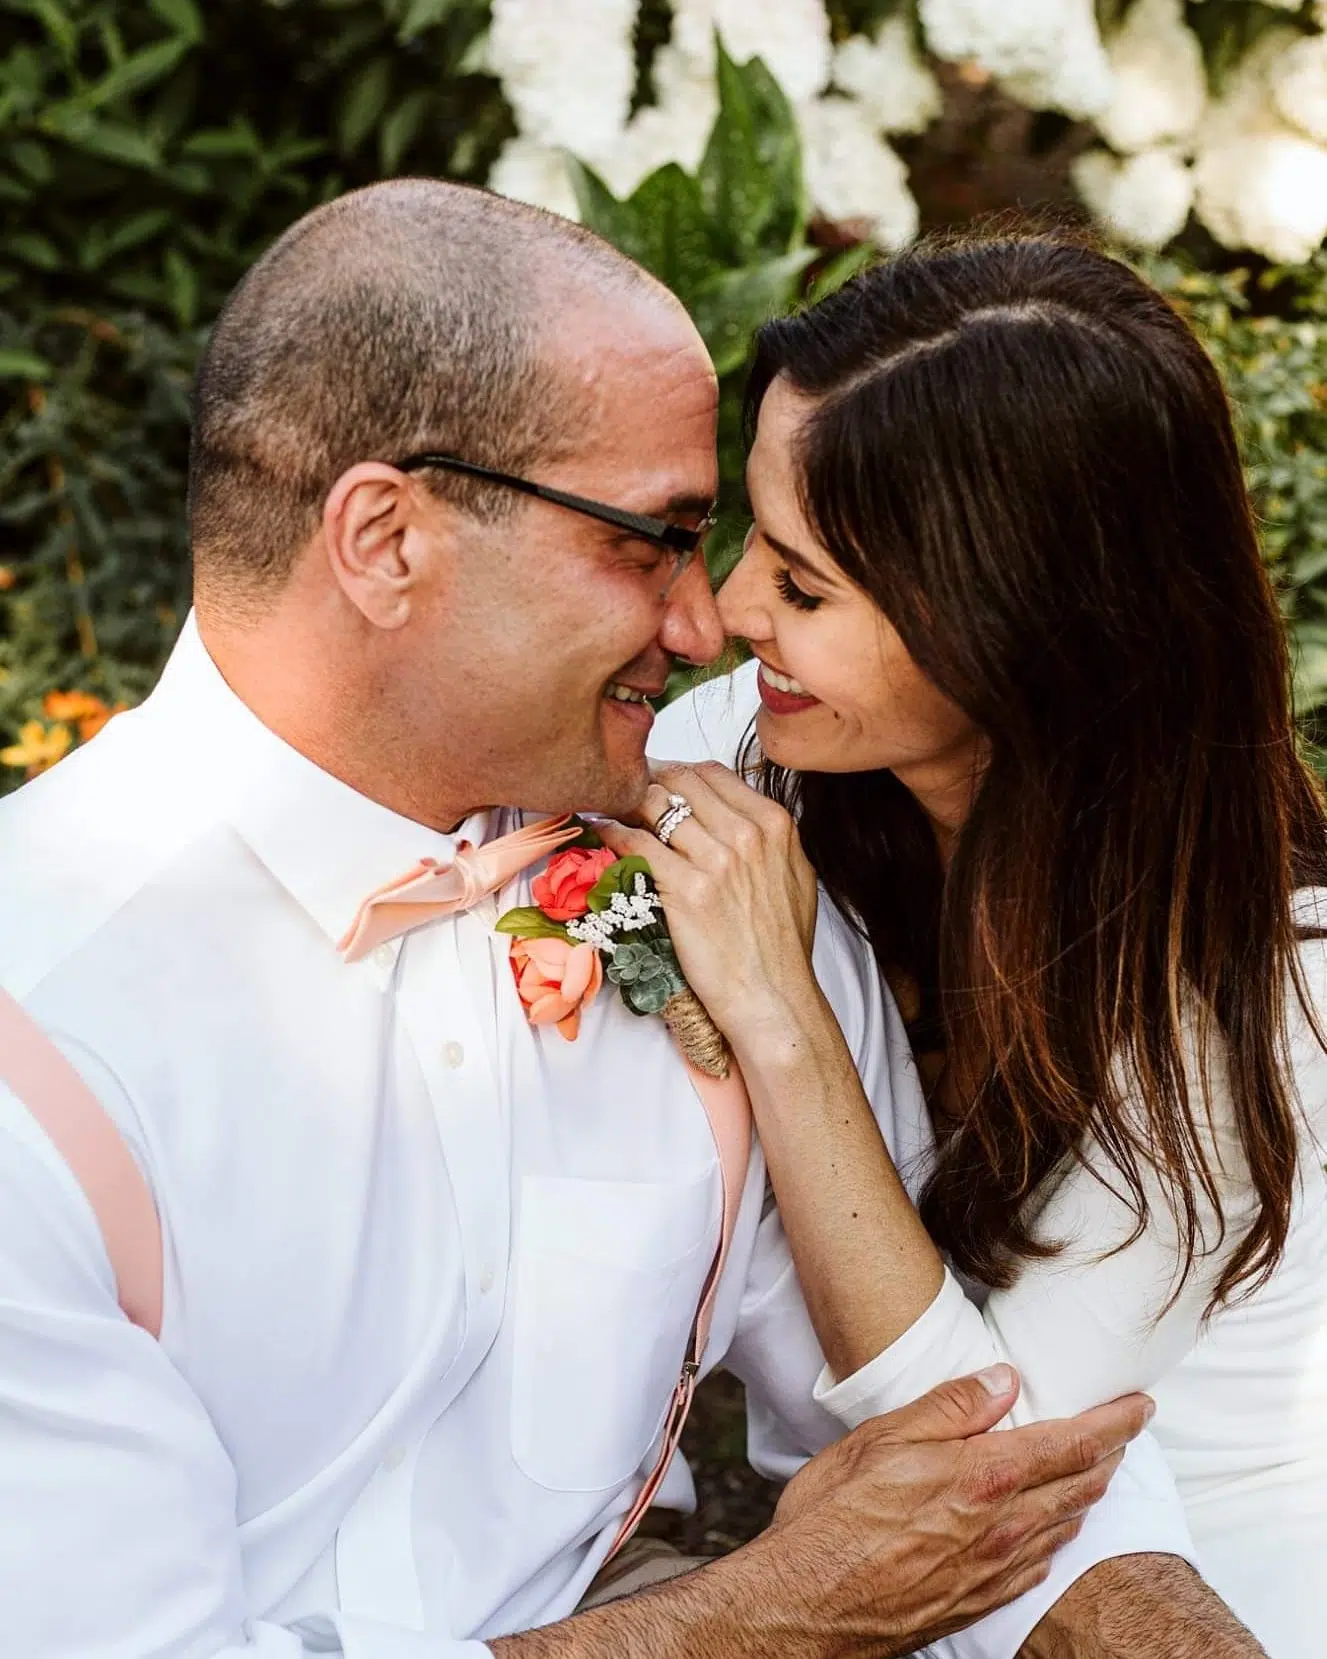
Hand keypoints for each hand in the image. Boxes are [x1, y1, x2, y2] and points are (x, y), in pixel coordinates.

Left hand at [598, 761, 818, 1042]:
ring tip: (607, 807)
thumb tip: (732, 815)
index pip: (712, 773)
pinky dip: (613, 832)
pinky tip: (602, 832)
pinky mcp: (685, 890)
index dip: (676, 772)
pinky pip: (636, 844)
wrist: (774, 997)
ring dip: (624, 802)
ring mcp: (716, 861)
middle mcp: (747, 834)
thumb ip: (766, 838)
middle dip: (646, 779)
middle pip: (680, 781)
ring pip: (654, 806)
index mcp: (774, 824)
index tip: (655, 779)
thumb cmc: (782, 945)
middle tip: (622, 789)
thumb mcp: (793, 875)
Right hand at [754, 1367, 1152, 1657]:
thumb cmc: (833, 1519)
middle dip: (1112, 1453)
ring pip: (1066, 1525)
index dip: (1114, 1423)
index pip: (1071, 1444)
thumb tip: (1004, 1381)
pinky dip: (1060, 1533)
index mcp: (982, 1478)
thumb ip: (949, 1408)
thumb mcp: (881, 1440)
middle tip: (1129, 1428)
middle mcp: (1001, 1528)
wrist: (808, 1607)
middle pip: (1081, 1485)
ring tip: (1097, 1467)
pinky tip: (1054, 1525)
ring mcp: (995, 1571)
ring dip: (1090, 1491)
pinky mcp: (981, 1601)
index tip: (1139, 1405)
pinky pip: (1041, 1563)